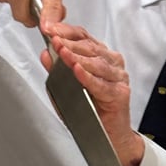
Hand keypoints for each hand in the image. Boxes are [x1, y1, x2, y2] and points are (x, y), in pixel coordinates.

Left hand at [41, 22, 144, 165]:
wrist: (108, 137)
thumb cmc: (91, 111)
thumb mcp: (67, 88)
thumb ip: (57, 70)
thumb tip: (45, 54)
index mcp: (101, 57)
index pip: (84, 37)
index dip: (66, 31)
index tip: (50, 28)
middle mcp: (112, 64)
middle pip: (90, 47)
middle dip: (69, 43)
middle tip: (53, 39)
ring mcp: (118, 78)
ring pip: (96, 63)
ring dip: (77, 57)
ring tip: (62, 52)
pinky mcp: (120, 94)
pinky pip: (101, 84)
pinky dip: (88, 77)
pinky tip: (77, 71)